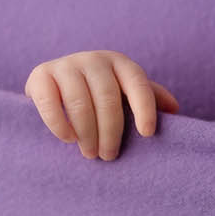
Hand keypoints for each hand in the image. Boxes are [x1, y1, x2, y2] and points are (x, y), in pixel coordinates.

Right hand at [24, 50, 179, 160]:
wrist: (54, 85)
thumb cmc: (99, 94)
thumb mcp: (124, 93)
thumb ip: (148, 98)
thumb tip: (174, 109)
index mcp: (119, 63)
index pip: (138, 83)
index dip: (145, 108)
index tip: (147, 134)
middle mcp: (93, 59)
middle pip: (107, 97)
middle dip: (110, 130)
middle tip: (108, 156)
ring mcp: (65, 64)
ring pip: (79, 101)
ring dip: (87, 132)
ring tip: (90, 154)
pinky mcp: (40, 75)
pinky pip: (49, 102)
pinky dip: (59, 123)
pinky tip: (68, 140)